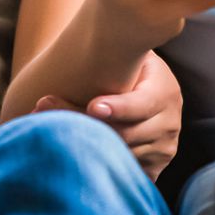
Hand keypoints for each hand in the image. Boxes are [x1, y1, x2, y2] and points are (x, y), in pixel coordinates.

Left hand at [35, 51, 183, 177]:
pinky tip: (75, 155)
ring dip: (86, 146)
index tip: (93, 107)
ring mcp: (164, 148)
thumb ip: (117, 53)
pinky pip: (126, 173)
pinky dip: (101, 165)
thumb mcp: (132, 55)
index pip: (142, 104)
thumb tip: (96, 41)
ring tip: (49, 132)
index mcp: (164, 91)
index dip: (118, 108)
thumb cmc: (129, 67)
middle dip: (85, 125)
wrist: (148, 89)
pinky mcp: (155, 167)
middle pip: (125, 134)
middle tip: (46, 112)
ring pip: (122, 155)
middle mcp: (169, 122)